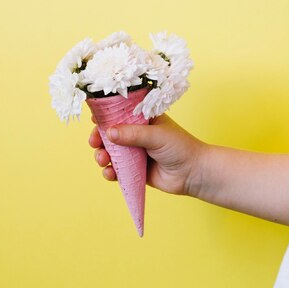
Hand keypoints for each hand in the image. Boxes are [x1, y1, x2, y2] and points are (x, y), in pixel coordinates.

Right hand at [89, 114, 204, 195]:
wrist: (194, 173)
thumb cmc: (180, 147)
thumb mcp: (156, 135)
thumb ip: (132, 134)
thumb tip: (109, 132)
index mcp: (143, 120)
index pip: (120, 113)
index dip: (106, 115)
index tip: (94, 118)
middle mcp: (137, 134)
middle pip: (110, 134)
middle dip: (99, 138)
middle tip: (94, 143)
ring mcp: (135, 153)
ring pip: (111, 153)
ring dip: (102, 155)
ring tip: (103, 160)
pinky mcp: (135, 171)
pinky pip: (117, 171)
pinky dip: (110, 172)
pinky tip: (110, 174)